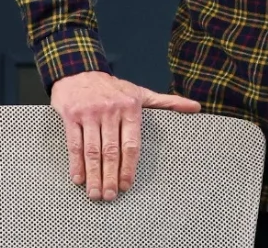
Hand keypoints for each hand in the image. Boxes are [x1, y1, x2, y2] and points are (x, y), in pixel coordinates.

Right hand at [49, 71, 199, 200]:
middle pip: (111, 151)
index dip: (129, 167)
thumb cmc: (113, 88)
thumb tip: (196, 108)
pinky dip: (76, 164)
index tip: (127, 185)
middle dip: (111, 176)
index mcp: (130, 108)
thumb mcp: (141, 93)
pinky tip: (78, 179)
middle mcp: (110, 111)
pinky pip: (74, 144)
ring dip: (93, 175)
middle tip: (110, 196)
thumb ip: (168, 102)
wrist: (79, 71)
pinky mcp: (71, 116)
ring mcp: (90, 114)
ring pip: (92, 150)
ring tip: (95, 194)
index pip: (132, 144)